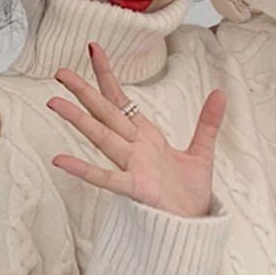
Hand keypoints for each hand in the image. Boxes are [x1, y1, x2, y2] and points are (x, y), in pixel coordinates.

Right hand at [46, 44, 225, 218]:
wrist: (194, 224)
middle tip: (59, 71)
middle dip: (84, 91)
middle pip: (105, 113)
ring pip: (102, 137)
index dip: (107, 75)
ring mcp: (133, 167)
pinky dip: (84, 169)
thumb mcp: (202, 152)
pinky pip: (108, 178)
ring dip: (79, 119)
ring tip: (55, 101)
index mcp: (146, 137)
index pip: (121, 101)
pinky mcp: (137, 188)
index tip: (94, 50)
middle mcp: (135, 148)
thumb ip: (208, 122)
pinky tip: (61, 161)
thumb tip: (221, 93)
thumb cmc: (190, 193)